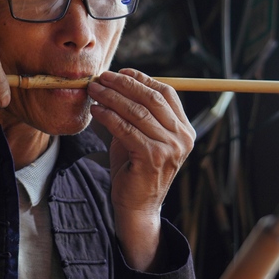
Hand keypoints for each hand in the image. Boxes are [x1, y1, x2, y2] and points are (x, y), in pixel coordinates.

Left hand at [88, 69, 194, 270]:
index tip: (120, 71)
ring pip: (137, 111)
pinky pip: (126, 129)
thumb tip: (117, 83)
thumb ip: (137, 113)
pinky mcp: (153, 157)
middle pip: (152, 98)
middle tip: (102, 77)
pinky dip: (108, 116)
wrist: (137, 207)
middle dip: (124, 84)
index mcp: (184, 129)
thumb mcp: (142, 136)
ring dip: (112, 97)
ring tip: (94, 90)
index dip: (142, 78)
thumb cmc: (136, 169)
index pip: (166, 93)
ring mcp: (170, 148)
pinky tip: (96, 111)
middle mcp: (183, 137)